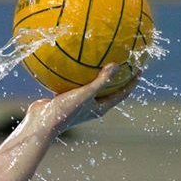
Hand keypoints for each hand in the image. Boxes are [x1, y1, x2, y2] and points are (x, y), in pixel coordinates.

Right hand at [25, 63, 139, 136]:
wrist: (42, 122)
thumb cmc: (66, 111)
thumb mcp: (85, 94)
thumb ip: (101, 81)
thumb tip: (117, 65)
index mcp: (100, 108)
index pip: (122, 94)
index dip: (132, 82)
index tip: (139, 69)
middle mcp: (92, 106)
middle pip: (109, 90)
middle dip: (117, 77)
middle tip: (123, 61)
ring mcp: (79, 103)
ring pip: (91, 86)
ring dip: (96, 75)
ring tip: (99, 59)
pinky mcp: (66, 99)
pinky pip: (74, 83)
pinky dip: (77, 74)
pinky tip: (73, 61)